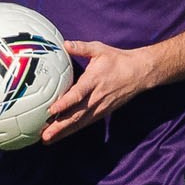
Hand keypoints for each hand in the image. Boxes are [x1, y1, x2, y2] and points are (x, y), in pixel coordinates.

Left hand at [40, 40, 156, 143]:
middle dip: (59, 126)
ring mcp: (100, 107)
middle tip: (44, 135)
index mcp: (94, 81)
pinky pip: (85, 123)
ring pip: (79, 123)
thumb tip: (64, 43)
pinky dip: (72, 130)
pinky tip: (60, 135)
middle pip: (76, 115)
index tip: (51, 110)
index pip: (77, 94)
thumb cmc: (118, 60)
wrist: (139, 73)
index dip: (64, 103)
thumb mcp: (100, 49)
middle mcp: (96, 98)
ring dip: (63, 132)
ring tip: (47, 140)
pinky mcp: (102, 112)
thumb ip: (81, 47)